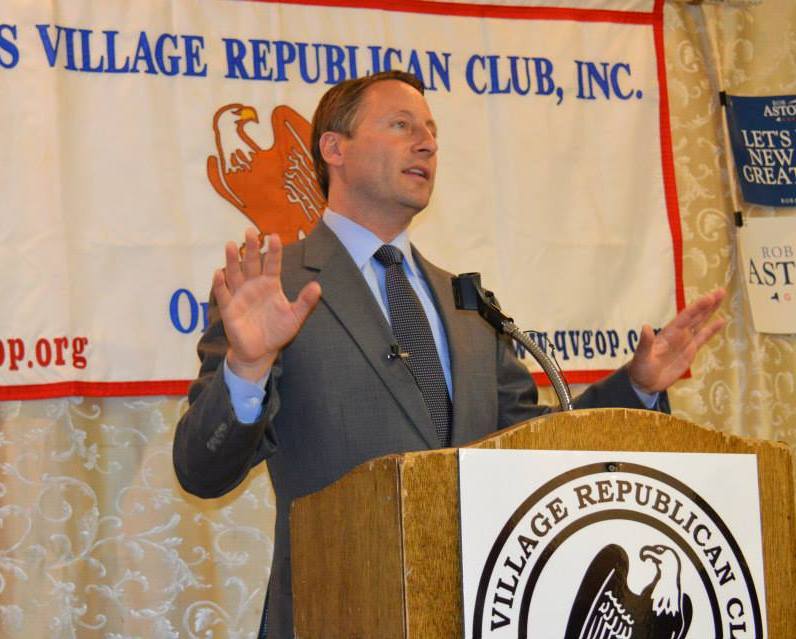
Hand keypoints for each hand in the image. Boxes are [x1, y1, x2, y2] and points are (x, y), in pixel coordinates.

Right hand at [213, 227, 321, 381]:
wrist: (260, 351)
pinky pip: (223, 294)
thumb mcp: (295, 317)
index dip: (273, 251)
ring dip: (232, 260)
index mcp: (270, 284)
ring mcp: (240, 295)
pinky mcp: (229, 308)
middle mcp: (254, 285)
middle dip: (251, 248)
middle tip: (250, 231)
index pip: (272, 264)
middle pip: (251, 263)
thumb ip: (306, 302)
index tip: (274, 236)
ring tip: (231, 245)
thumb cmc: (277, 331)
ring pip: (235, 273)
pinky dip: (220, 284)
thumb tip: (318, 286)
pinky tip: (219, 273)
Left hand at [628, 288, 725, 392]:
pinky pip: (703, 338)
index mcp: (668, 333)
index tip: (709, 297)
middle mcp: (678, 334)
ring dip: (711, 311)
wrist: (644, 382)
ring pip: (700, 323)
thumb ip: (645, 343)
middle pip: (695, 316)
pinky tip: (721, 321)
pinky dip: (712, 330)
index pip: (685, 317)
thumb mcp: (641, 356)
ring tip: (721, 298)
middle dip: (707, 304)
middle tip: (720, 291)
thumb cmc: (640, 368)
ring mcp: (685, 341)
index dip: (697, 307)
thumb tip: (645, 327)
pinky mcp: (690, 351)